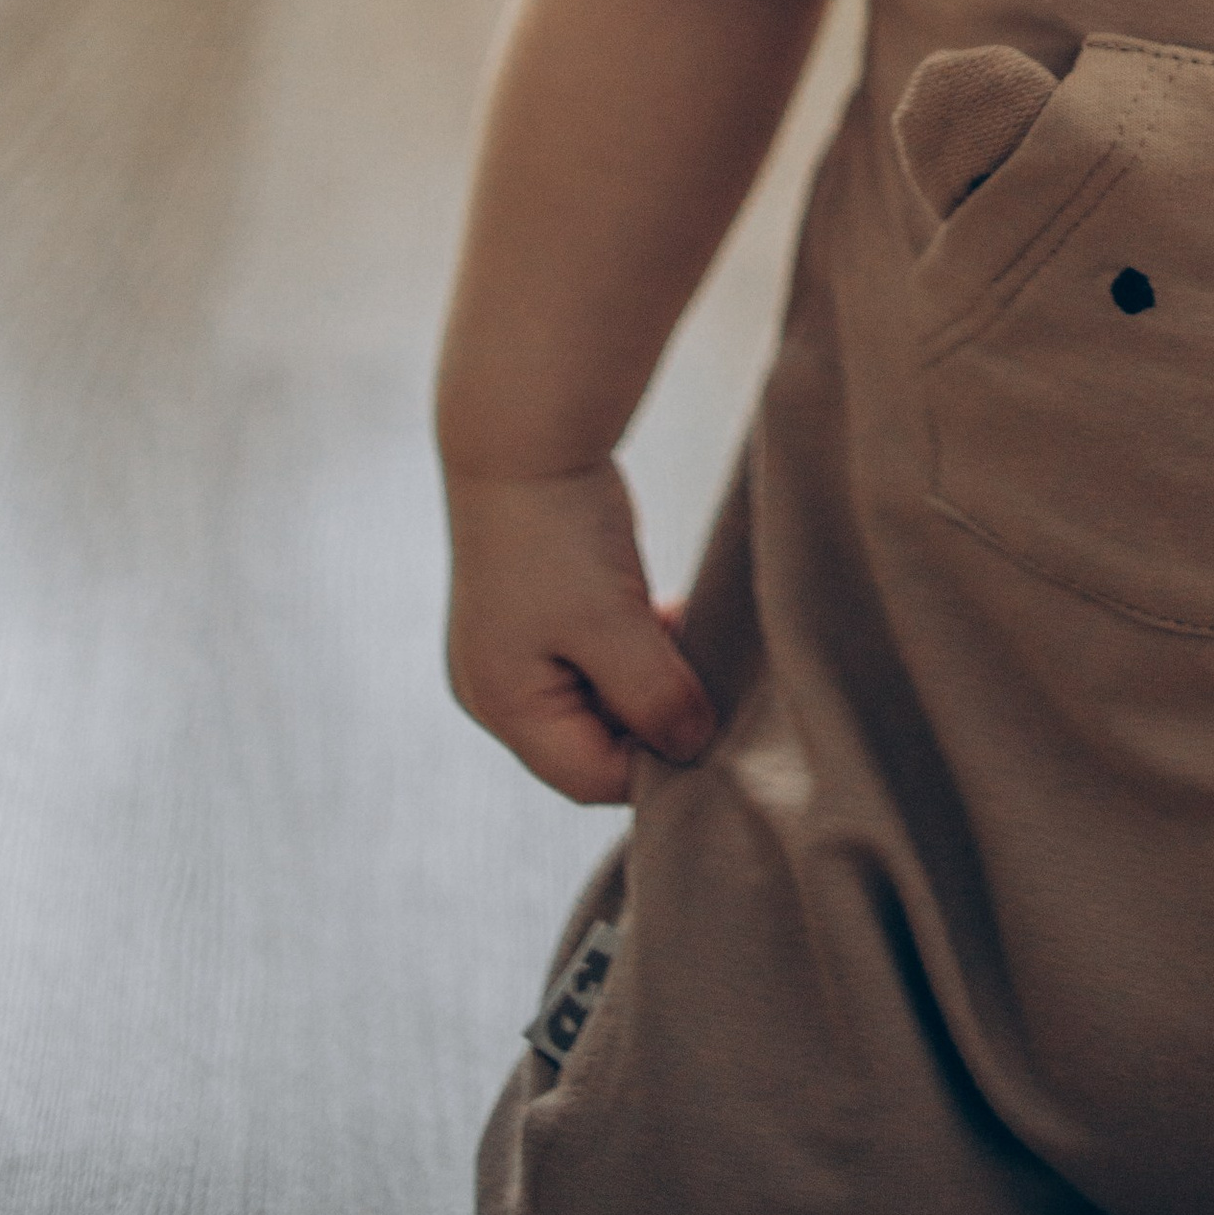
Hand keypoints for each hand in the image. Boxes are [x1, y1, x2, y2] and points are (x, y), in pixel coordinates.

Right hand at [445, 460, 715, 803]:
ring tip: (688, 641)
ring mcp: (519, 653)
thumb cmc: (558, 533)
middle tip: (706, 681)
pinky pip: (599, 659)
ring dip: (650, 680)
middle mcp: (500, 690)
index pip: (590, 777)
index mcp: (503, 704)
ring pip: (602, 700)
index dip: (655, 764)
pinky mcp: (543, 617)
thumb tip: (693, 748)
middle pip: (594, 745)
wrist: (525, 437)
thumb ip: (655, 695)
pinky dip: (638, 649)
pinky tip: (670, 616)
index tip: (713, 728)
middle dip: (653, 721)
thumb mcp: (613, 622)